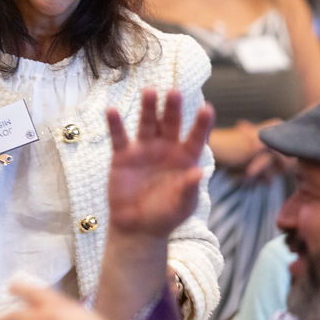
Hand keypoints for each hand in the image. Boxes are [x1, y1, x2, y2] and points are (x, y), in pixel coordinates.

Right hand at [106, 89, 213, 237]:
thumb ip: (189, 188)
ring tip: (149, 91)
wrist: (138, 227)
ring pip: (147, 124)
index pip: (196, 137)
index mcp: (185, 158)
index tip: (207, 109)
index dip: (201, 124)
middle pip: (170, 123)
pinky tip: (111, 110)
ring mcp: (144, 150)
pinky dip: (115, 124)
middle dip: (173, 108)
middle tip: (174, 92)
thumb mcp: (182, 206)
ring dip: (148, 107)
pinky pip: (119, 137)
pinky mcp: (123, 156)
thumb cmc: (165, 215)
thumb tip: (199, 173)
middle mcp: (166, 148)